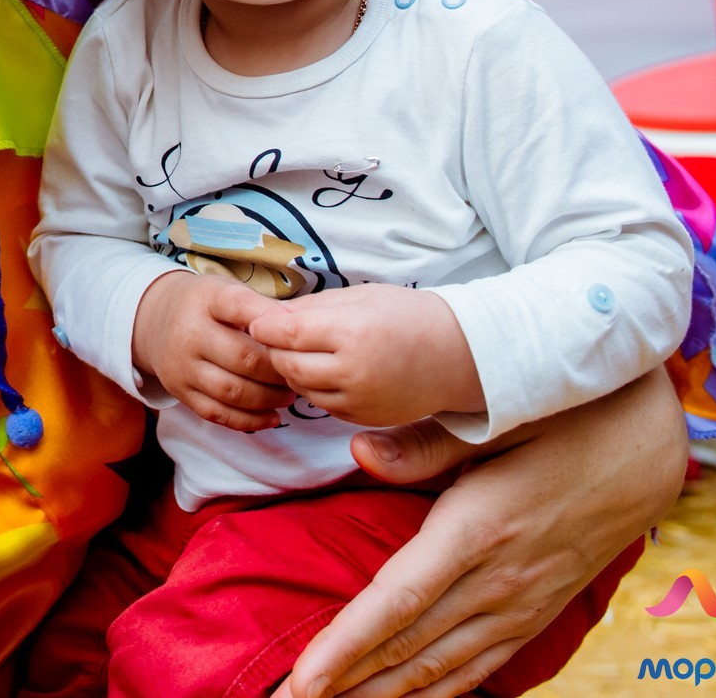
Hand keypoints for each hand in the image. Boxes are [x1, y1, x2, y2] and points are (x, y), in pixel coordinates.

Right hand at [132, 270, 294, 430]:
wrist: (152, 320)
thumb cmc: (204, 306)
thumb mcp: (226, 290)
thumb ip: (260, 308)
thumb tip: (301, 330)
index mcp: (206, 300)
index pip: (240, 306)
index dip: (272, 321)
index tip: (296, 332)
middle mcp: (189, 333)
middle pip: (243, 358)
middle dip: (279, 370)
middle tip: (299, 373)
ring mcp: (182, 366)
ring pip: (232, 392)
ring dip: (268, 398)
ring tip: (288, 395)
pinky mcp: (180, 392)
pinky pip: (217, 414)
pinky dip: (249, 420)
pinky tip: (271, 417)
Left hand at [249, 284, 481, 427]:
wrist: (459, 355)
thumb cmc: (408, 315)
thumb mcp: (360, 298)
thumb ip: (312, 308)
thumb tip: (269, 317)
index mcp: (352, 333)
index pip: (287, 333)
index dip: (265, 327)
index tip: (257, 321)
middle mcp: (354, 371)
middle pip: (286, 365)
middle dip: (274, 350)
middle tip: (276, 337)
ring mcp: (360, 400)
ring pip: (300, 388)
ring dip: (292, 371)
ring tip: (304, 351)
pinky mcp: (364, 418)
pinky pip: (322, 404)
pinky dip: (315, 388)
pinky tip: (327, 370)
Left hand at [273, 368, 685, 697]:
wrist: (647, 450)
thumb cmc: (564, 421)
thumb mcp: (497, 417)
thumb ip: (425, 444)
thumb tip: (359, 454)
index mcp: (478, 530)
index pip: (398, 604)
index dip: (346, 647)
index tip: (303, 680)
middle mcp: (499, 582)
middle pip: (409, 649)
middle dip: (344, 684)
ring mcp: (521, 605)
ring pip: (442, 668)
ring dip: (383, 696)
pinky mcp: (536, 614)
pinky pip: (480, 667)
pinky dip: (439, 692)